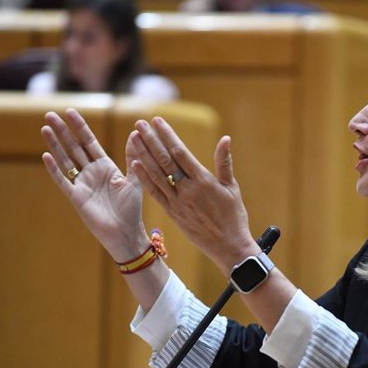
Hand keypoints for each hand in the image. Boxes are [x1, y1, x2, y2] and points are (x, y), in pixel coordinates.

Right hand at [41, 109, 148, 260]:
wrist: (125, 232)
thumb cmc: (131, 209)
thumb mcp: (134, 179)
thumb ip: (133, 156)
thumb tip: (136, 131)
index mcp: (105, 167)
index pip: (89, 142)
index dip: (79, 127)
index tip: (70, 111)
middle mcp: (91, 173)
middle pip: (74, 147)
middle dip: (63, 131)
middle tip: (50, 114)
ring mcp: (82, 184)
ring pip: (65, 160)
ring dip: (55, 145)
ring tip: (45, 128)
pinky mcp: (76, 198)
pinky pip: (63, 181)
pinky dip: (55, 169)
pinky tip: (46, 156)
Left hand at [127, 117, 258, 274]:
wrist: (228, 246)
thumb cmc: (234, 216)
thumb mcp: (232, 187)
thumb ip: (224, 162)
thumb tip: (225, 139)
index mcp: (203, 181)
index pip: (180, 153)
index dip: (167, 135)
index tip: (157, 121)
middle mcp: (187, 190)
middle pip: (165, 160)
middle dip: (151, 140)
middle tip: (139, 123)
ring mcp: (178, 202)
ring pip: (156, 174)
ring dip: (143, 155)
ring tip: (133, 138)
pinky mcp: (172, 213)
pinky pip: (155, 193)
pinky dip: (145, 178)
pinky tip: (135, 164)